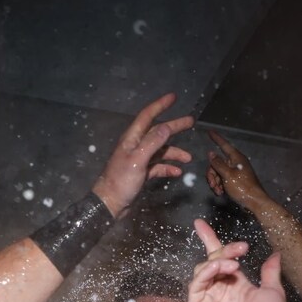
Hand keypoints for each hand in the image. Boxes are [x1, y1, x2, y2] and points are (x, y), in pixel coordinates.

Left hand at [91, 92, 194, 216]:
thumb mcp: (138, 160)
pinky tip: (177, 172)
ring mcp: (139, 159)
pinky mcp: (142, 172)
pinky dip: (168, 168)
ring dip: (174, 153)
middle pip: (158, 132)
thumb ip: (152, 143)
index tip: (173, 97)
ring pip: (161, 151)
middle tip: (191, 122)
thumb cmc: (121, 181)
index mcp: (132, 139)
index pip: (147, 116)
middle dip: (174, 127)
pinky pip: (158, 166)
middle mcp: (136, 146)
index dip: (160, 105)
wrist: (110, 204)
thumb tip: (166, 127)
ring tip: (188, 158)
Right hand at [187, 218, 286, 301]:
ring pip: (202, 270)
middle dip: (223, 249)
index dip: (210, 240)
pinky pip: (196, 286)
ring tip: (234, 263)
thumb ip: (270, 273)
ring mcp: (207, 299)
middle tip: (241, 249)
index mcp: (235, 285)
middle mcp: (219, 290)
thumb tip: (276, 254)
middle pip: (212, 260)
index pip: (220, 258)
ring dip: (217, 261)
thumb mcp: (273, 294)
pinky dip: (206, 273)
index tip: (201, 225)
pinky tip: (221, 270)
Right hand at [206, 129, 269, 209]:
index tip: (209, 131)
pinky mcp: (234, 180)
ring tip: (217, 191)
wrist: (254, 202)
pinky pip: (222, 179)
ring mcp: (235, 172)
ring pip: (218, 172)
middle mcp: (235, 163)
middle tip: (212, 184)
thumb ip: (218, 163)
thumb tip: (210, 153)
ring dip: (215, 181)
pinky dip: (219, 185)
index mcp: (236, 158)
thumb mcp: (227, 175)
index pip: (224, 145)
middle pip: (217, 162)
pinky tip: (220, 192)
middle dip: (212, 173)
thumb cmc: (242, 187)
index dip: (216, 138)